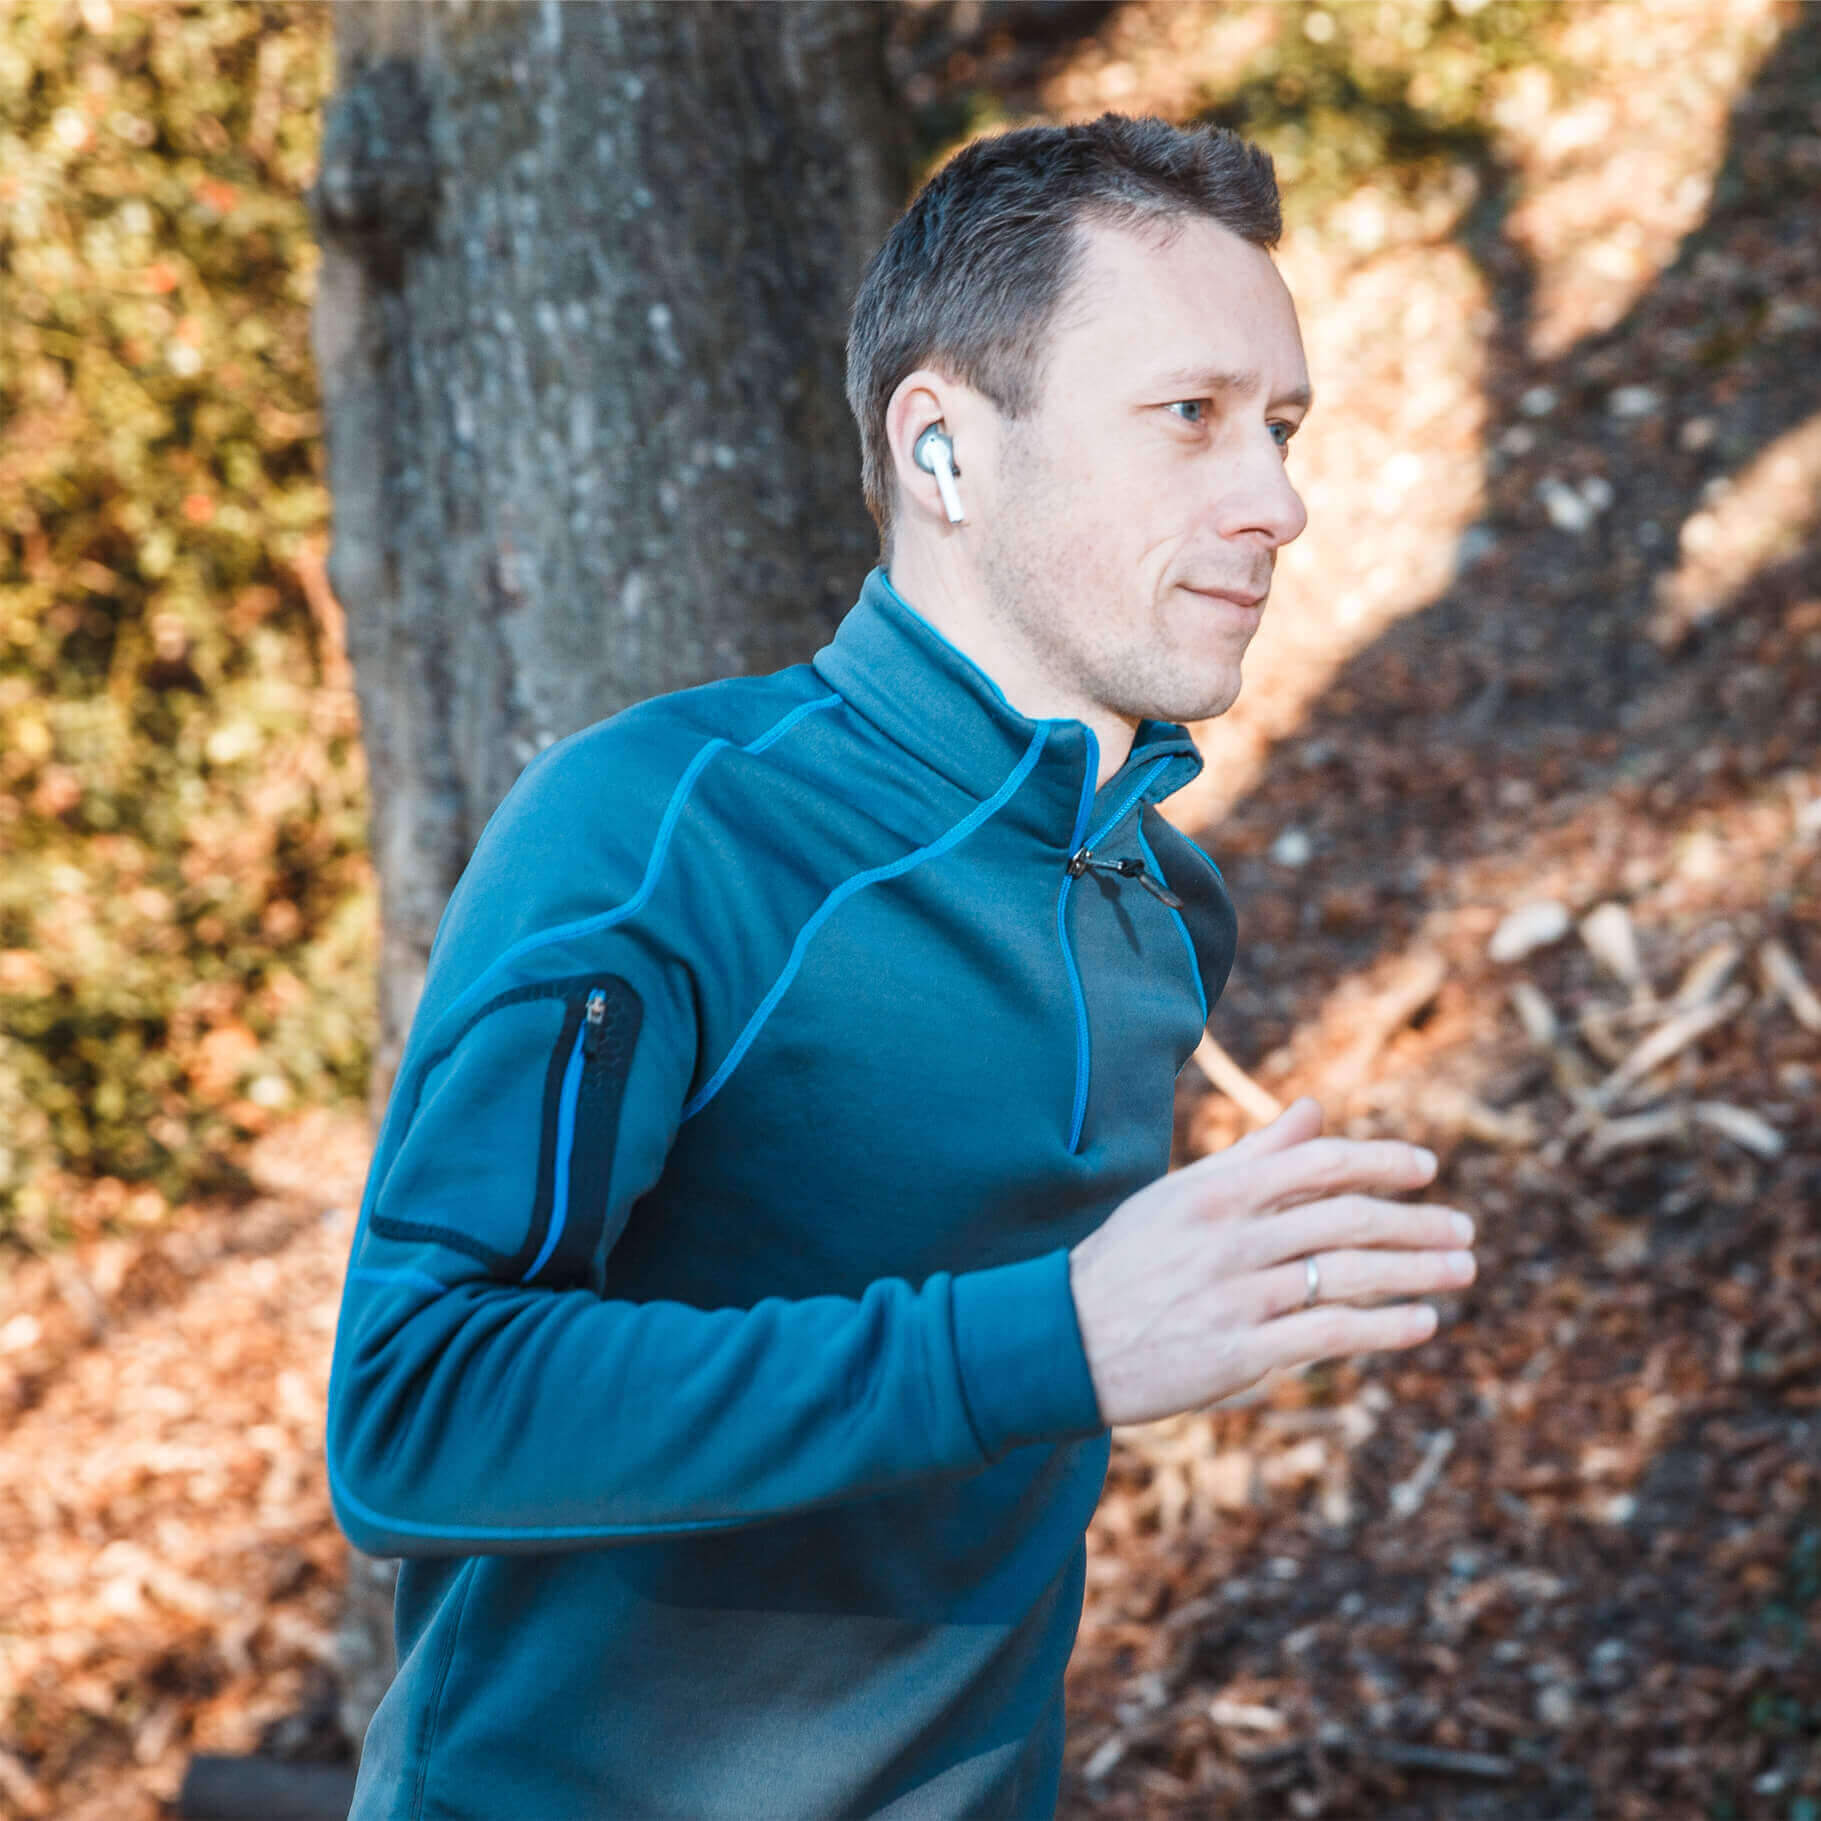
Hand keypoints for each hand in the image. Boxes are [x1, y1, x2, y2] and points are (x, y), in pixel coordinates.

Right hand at [1068, 1098, 1474, 1426]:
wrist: (1065, 1340)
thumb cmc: (1129, 1260)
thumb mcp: (1182, 1195)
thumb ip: (1254, 1155)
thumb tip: (1314, 1111)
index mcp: (1218, 1192)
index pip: (1318, 1163)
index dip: (1380, 1161)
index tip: (1427, 1168)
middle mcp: (1232, 1238)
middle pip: (1347, 1219)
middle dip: (1417, 1222)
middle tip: (1465, 1231)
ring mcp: (1237, 1296)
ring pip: (1349, 1274)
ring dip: (1418, 1271)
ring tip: (1462, 1271)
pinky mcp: (1240, 1353)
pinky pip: (1330, 1333)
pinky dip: (1383, 1326)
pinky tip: (1420, 1322)